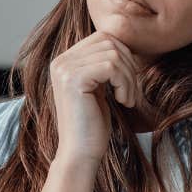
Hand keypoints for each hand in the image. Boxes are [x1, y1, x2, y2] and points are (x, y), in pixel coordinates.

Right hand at [50, 31, 145, 165]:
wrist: (80, 153)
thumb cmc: (93, 125)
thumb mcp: (100, 89)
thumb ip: (104, 66)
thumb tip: (125, 45)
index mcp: (65, 61)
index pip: (103, 38)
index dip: (124, 56)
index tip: (129, 83)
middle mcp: (61, 61)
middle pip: (110, 42)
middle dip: (129, 66)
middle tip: (131, 93)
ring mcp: (65, 69)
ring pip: (113, 54)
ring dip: (129, 78)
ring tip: (127, 99)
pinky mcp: (74, 80)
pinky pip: (111, 67)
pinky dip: (124, 84)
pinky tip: (122, 102)